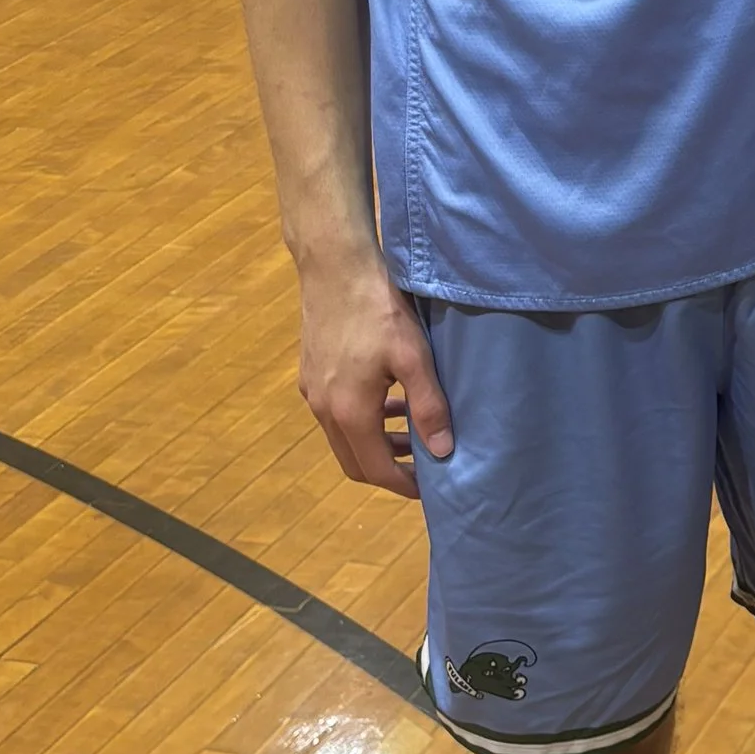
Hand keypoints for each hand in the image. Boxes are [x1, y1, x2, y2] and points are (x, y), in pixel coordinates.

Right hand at [296, 251, 452, 494]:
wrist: (335, 266)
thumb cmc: (379, 309)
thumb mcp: (414, 356)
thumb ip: (428, 406)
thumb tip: (443, 452)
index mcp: (349, 412)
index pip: (375, 470)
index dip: (404, 485)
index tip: (432, 488)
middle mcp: (324, 409)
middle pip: (355, 461)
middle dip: (389, 470)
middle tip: (424, 465)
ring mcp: (313, 391)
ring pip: (345, 437)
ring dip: (377, 443)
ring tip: (413, 433)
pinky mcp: (311, 373)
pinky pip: (337, 413)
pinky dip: (364, 419)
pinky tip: (389, 400)